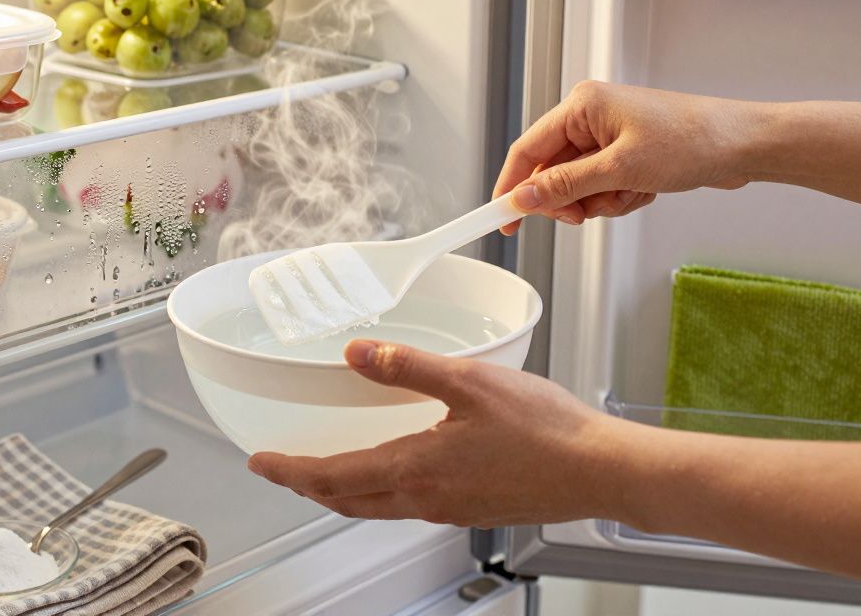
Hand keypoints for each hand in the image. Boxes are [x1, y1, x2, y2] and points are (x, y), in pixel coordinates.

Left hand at [247, 340, 637, 527]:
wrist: (601, 471)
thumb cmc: (546, 430)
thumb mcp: (471, 381)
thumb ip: (407, 366)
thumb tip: (356, 353)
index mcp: (414, 469)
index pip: (330, 477)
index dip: (287, 471)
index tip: (259, 462)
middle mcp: (424, 499)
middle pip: (346, 501)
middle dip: (308, 485)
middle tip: (284, 467)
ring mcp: (449, 509)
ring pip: (376, 507)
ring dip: (343, 490)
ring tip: (327, 468)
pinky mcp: (472, 509)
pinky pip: (409, 505)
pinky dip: (381, 491)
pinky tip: (395, 468)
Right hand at [494, 81, 759, 232]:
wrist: (742, 145)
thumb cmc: (692, 140)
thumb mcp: (620, 169)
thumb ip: (566, 186)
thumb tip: (524, 199)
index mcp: (582, 106)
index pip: (527, 151)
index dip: (511, 188)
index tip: (502, 220)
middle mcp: (590, 117)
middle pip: (552, 173)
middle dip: (570, 200)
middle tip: (585, 214)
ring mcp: (609, 136)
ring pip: (578, 186)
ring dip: (601, 202)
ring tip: (631, 193)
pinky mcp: (626, 153)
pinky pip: (603, 188)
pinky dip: (619, 198)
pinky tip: (645, 191)